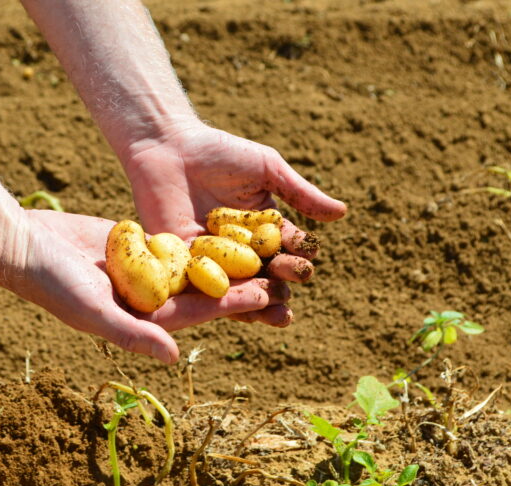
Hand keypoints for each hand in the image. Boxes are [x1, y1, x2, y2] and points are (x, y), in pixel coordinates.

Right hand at [0, 209, 289, 363]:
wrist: (25, 244)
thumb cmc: (53, 283)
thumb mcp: (92, 310)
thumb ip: (132, 334)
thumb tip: (173, 357)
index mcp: (138, 321)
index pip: (191, 315)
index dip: (226, 305)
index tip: (260, 293)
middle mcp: (144, 300)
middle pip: (197, 291)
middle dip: (233, 283)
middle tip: (274, 271)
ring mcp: (140, 272)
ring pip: (189, 267)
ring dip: (220, 260)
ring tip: (257, 247)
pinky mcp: (134, 247)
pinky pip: (171, 244)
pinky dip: (196, 239)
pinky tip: (222, 228)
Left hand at [122, 122, 346, 324]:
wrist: (168, 147)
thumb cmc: (219, 152)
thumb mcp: (266, 169)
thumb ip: (300, 194)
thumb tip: (342, 213)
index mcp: (262, 228)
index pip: (286, 248)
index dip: (297, 255)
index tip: (305, 258)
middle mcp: (240, 249)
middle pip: (266, 274)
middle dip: (282, 281)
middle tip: (291, 284)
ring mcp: (212, 259)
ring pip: (240, 288)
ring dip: (259, 303)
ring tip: (277, 313)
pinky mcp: (184, 265)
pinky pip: (206, 289)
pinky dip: (223, 301)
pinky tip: (237, 306)